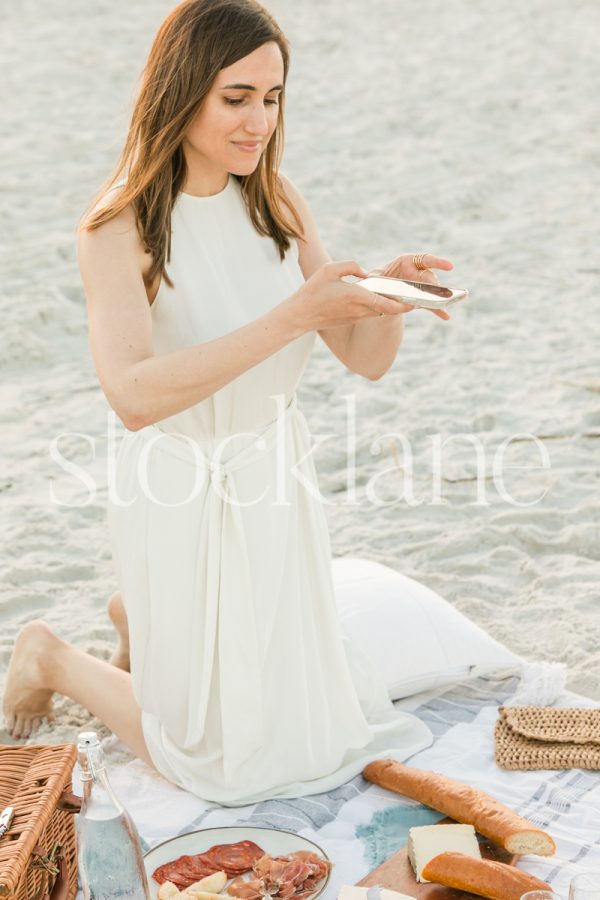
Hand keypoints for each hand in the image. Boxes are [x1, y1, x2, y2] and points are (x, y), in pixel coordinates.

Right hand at [289, 260, 405, 330]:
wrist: (300, 315)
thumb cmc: (313, 290)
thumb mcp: (330, 269)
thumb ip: (351, 266)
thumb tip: (366, 272)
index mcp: (356, 295)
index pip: (387, 303)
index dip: (404, 304)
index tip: (415, 300)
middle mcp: (359, 309)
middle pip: (389, 309)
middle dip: (403, 303)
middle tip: (416, 295)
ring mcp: (356, 317)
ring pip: (381, 312)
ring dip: (391, 305)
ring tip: (402, 295)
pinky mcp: (352, 320)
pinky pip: (371, 313)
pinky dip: (379, 307)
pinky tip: (381, 299)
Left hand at [369, 252, 453, 320]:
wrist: (380, 292)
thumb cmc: (378, 279)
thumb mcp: (375, 277)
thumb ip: (375, 276)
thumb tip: (371, 277)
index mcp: (408, 262)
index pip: (425, 259)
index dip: (438, 262)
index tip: (450, 267)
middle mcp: (418, 272)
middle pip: (430, 277)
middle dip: (434, 284)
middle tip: (436, 291)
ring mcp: (421, 286)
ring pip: (433, 291)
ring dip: (439, 297)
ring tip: (446, 304)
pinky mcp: (422, 298)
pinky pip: (432, 304)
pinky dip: (438, 310)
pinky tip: (445, 316)